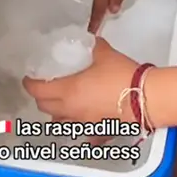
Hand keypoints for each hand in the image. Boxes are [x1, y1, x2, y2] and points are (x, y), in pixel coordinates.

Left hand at [22, 38, 138, 144]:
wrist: (146, 97)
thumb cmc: (123, 76)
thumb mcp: (105, 54)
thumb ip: (92, 47)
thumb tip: (89, 42)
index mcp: (68, 91)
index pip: (37, 90)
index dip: (30, 83)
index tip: (30, 77)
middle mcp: (72, 110)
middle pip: (45, 108)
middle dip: (42, 97)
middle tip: (47, 87)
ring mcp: (84, 123)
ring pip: (60, 122)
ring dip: (57, 113)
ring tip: (64, 103)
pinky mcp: (99, 131)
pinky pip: (84, 134)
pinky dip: (81, 130)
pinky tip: (86, 124)